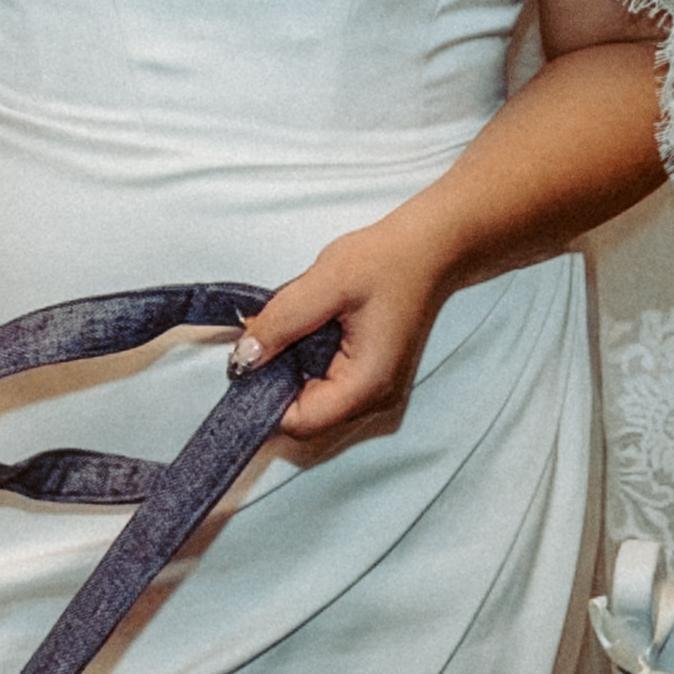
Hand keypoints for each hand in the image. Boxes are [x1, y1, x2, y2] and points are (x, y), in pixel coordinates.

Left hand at [234, 217, 449, 444]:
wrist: (430, 249)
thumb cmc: (385, 261)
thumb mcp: (326, 282)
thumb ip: (281, 322)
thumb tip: (242, 359)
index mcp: (367, 385)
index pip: (301, 423)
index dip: (266, 398)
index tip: (251, 359)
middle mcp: (376, 402)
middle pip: (307, 418)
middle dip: (279, 382)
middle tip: (271, 336)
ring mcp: (378, 394)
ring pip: (316, 404)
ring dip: (293, 373)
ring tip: (296, 329)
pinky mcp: (374, 381)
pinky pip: (329, 389)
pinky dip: (310, 367)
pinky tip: (311, 334)